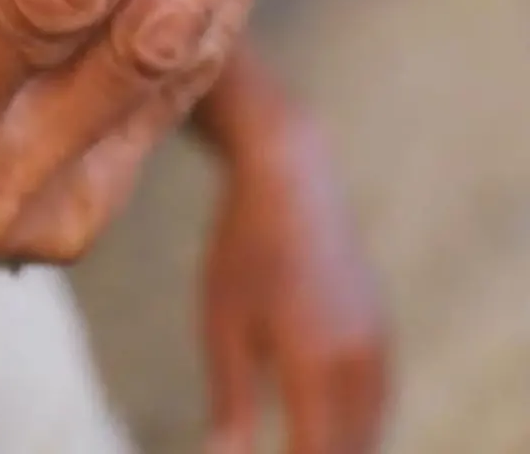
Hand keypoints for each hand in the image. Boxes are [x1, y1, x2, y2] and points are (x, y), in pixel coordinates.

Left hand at [201, 89, 388, 453]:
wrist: (290, 177)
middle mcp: (358, 360)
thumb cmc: (242, 248)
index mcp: (315, 361)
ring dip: (339, 449)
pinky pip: (377, 402)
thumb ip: (230, 402)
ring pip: (368, 432)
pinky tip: (325, 433)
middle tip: (276, 453)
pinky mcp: (381, 331)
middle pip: (347, 451)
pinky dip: (355, 427)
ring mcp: (377, 345)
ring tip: (299, 444)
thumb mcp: (221, 323)